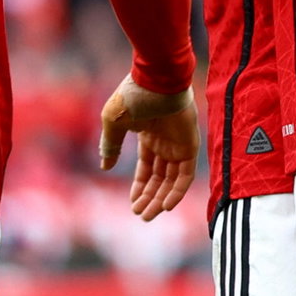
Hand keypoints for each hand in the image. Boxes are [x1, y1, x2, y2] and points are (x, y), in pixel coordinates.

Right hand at [98, 76, 198, 221]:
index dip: (140, 186)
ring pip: (172, 180)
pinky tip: (165, 206)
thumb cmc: (134, 97)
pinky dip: (177, 191)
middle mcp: (165, 143)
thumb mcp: (114, 123)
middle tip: (141, 215)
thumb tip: (105, 167)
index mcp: (148, 135)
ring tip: (148, 215)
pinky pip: (186, 175)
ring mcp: (178, 145)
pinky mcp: (190, 146)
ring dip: (161, 199)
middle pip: (159, 178)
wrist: (158, 80)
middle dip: (149, 197)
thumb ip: (111, 145)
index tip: (132, 203)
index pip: (147, 168)